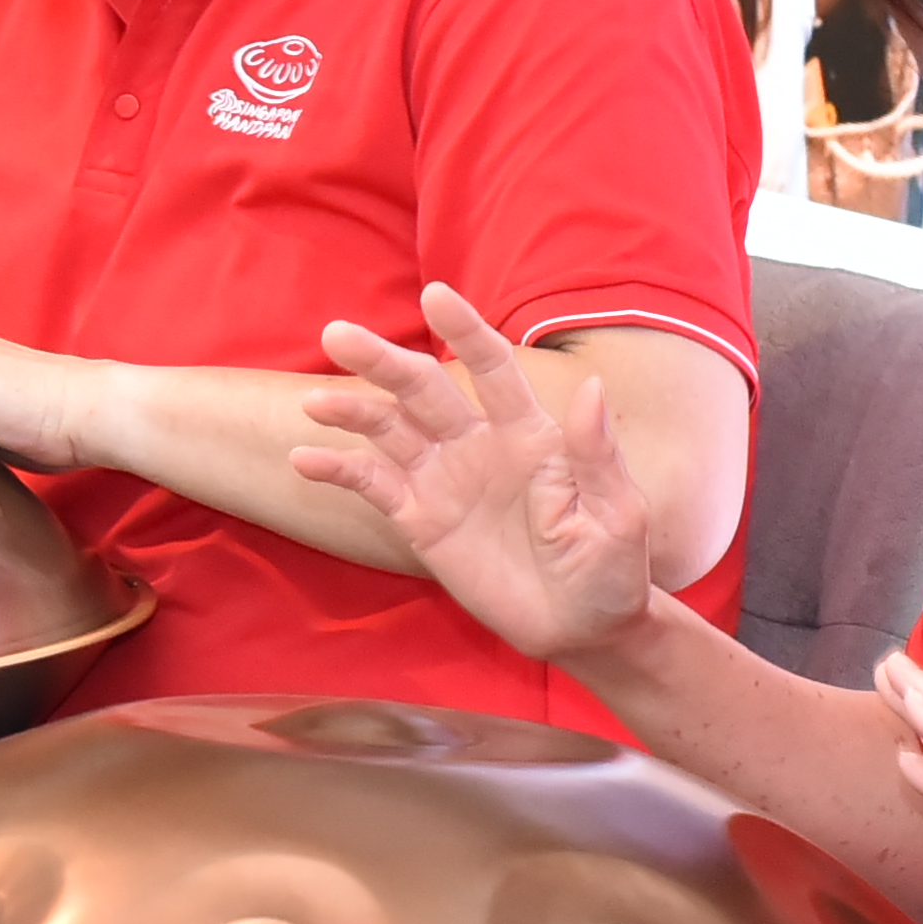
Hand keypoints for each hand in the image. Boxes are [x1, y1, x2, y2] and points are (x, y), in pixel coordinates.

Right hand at [291, 282, 662, 664]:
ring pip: (390, 429)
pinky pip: (373, 485)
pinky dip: (338, 469)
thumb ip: (596, 455)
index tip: (434, 294)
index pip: (494, 368)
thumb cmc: (611, 568)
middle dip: (382, 361)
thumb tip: (590, 388)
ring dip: (352, 411)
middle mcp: (480, 444)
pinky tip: (304, 459)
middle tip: (336, 333)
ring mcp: (446, 480)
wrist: (580, 629)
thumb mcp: (618, 514)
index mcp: (530, 434)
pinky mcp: (421, 520)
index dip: (464, 330)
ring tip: (314, 402)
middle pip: (424, 389)